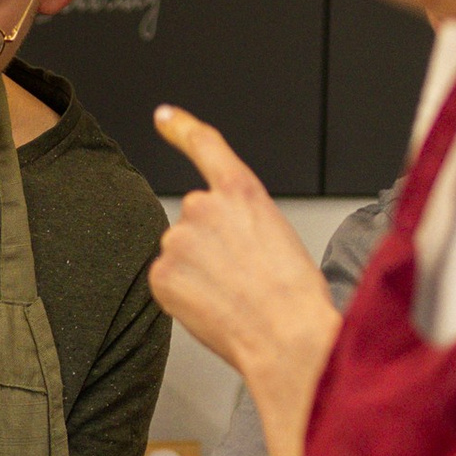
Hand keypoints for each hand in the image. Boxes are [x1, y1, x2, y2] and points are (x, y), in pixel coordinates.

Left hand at [152, 109, 342, 455]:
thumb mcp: (278, 235)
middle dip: (210, 248)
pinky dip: (185, 296)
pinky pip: (168, 282)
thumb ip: (238, 222)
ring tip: (233, 296)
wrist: (286, 337)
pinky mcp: (161, 274)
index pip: (205, 146)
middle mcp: (203, 207)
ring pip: (181, 254)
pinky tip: (213, 307)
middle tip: (242, 277)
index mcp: (241, 192)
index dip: (181, 128)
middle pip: (195, 222)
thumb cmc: (295, 296)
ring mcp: (177, 240)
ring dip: (199, 273)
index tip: (164, 117)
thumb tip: (211, 244)